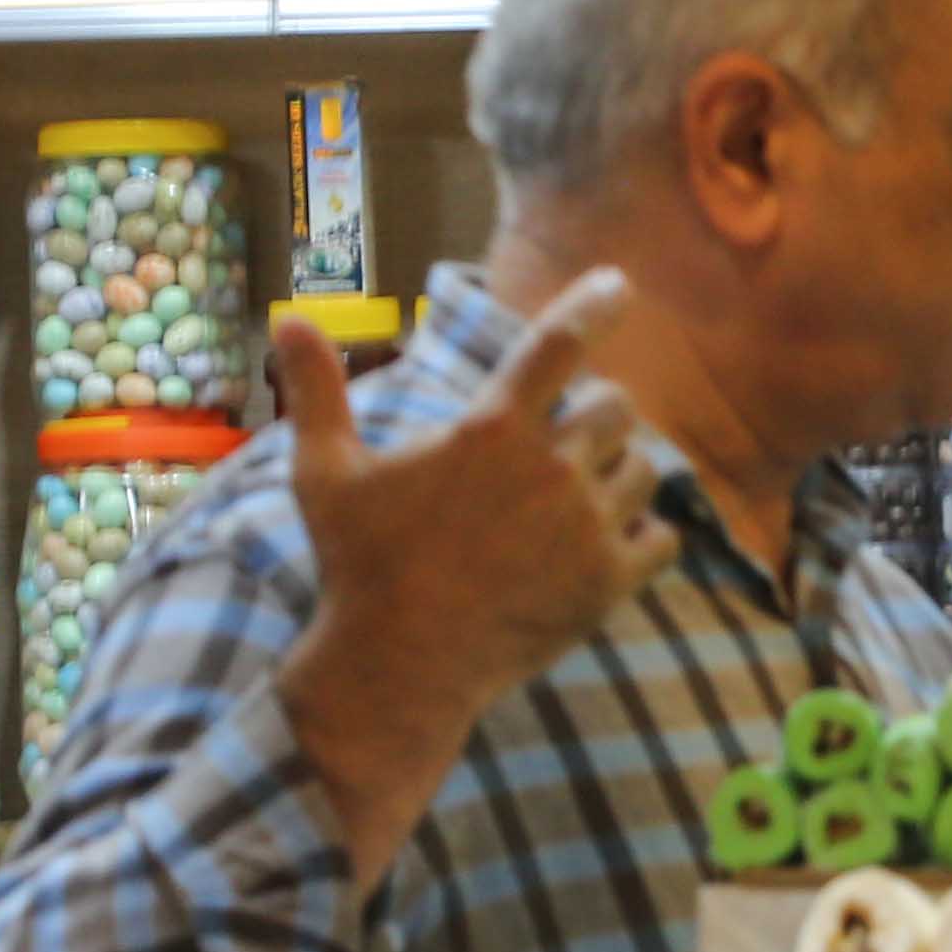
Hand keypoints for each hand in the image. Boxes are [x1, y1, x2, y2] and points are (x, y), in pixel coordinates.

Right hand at [276, 270, 680, 885]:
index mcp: (490, 432)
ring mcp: (585, 529)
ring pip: (645, 468)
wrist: (398, 668)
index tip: (620, 284)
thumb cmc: (358, 565)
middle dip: (596, 414)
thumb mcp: (324, 472)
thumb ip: (318, 391)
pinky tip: (615, 539)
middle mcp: (549, 471)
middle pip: (616, 407)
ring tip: (581, 492)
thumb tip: (288, 317)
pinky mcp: (608, 584)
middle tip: (565, 440)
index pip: (558, 344)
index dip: (594, 305)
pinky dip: (647, 532)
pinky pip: (663, 536)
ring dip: (621, 470)